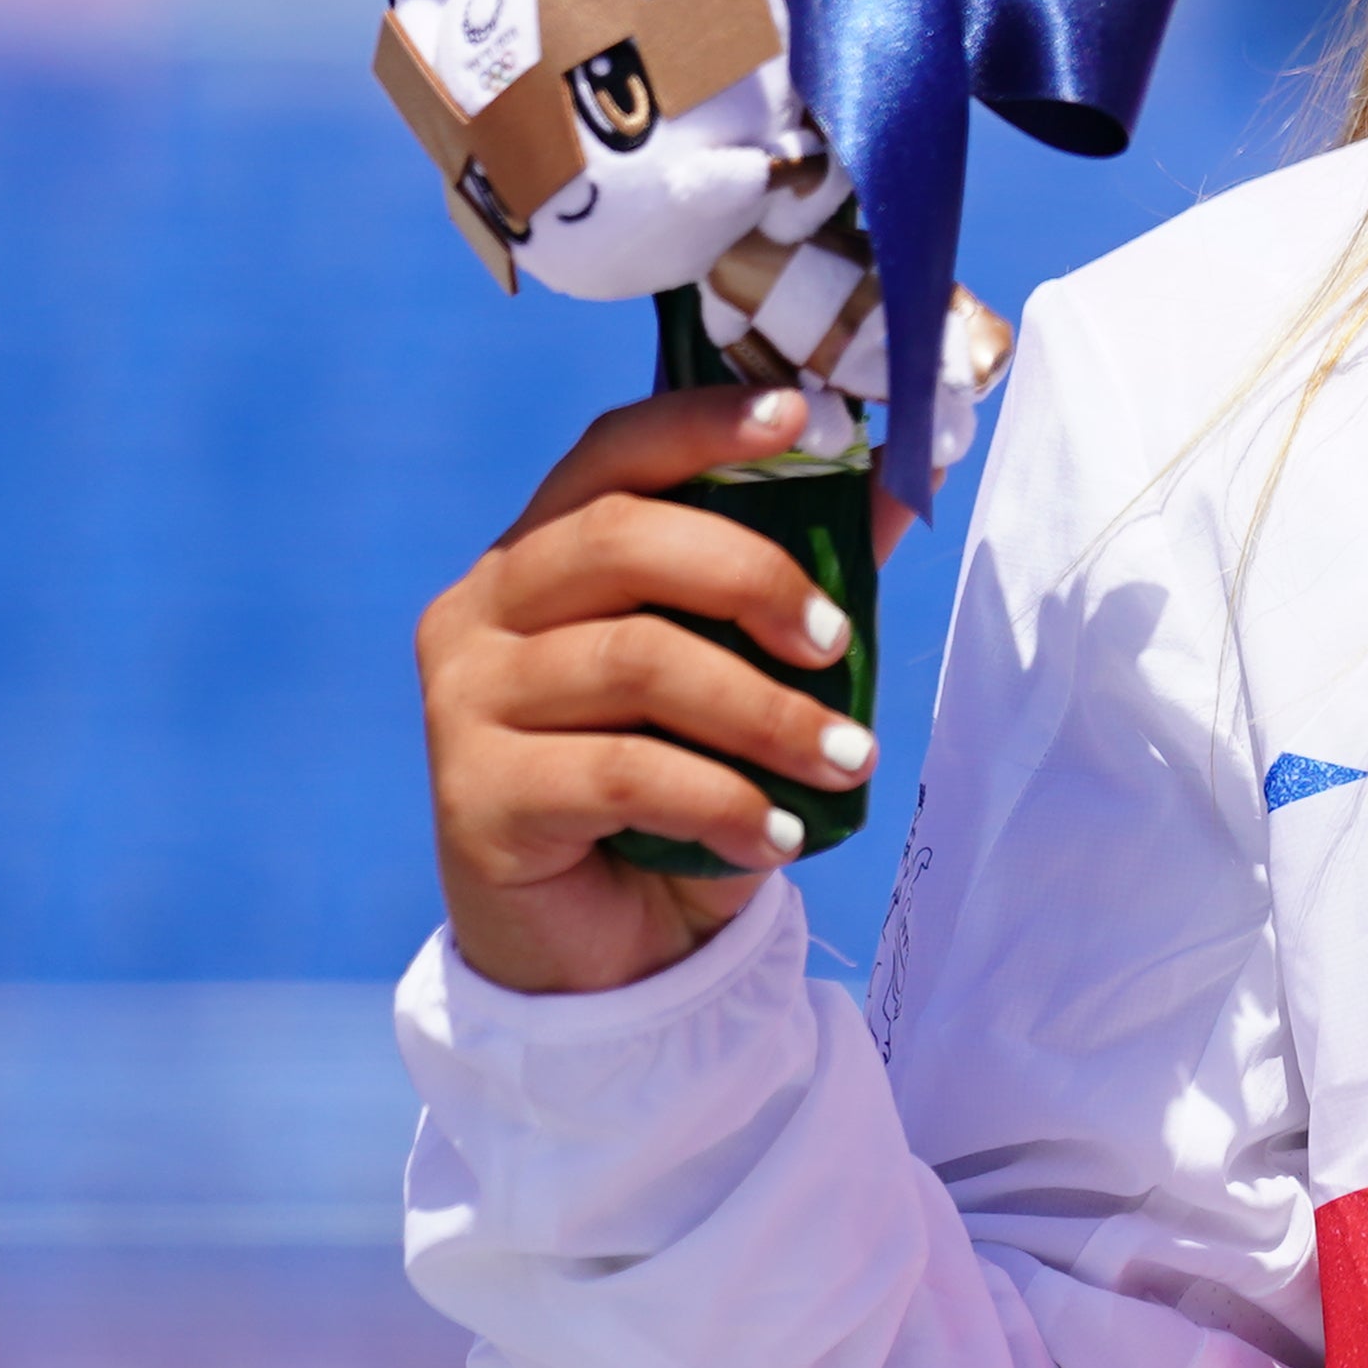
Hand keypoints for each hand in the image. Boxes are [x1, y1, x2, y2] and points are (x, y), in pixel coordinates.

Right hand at [419, 382, 887, 996]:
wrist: (602, 950)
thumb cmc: (676, 791)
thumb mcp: (745, 680)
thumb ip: (801, 585)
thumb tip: (903, 485)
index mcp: (541, 553)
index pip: (614, 452)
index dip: (705, 424)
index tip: (805, 417)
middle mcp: (482, 608)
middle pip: (622, 539)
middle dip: (754, 578)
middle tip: (837, 644)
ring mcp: (464, 699)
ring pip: (637, 661)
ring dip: (768, 713)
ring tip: (847, 762)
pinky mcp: (474, 795)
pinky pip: (624, 773)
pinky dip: (722, 800)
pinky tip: (775, 836)